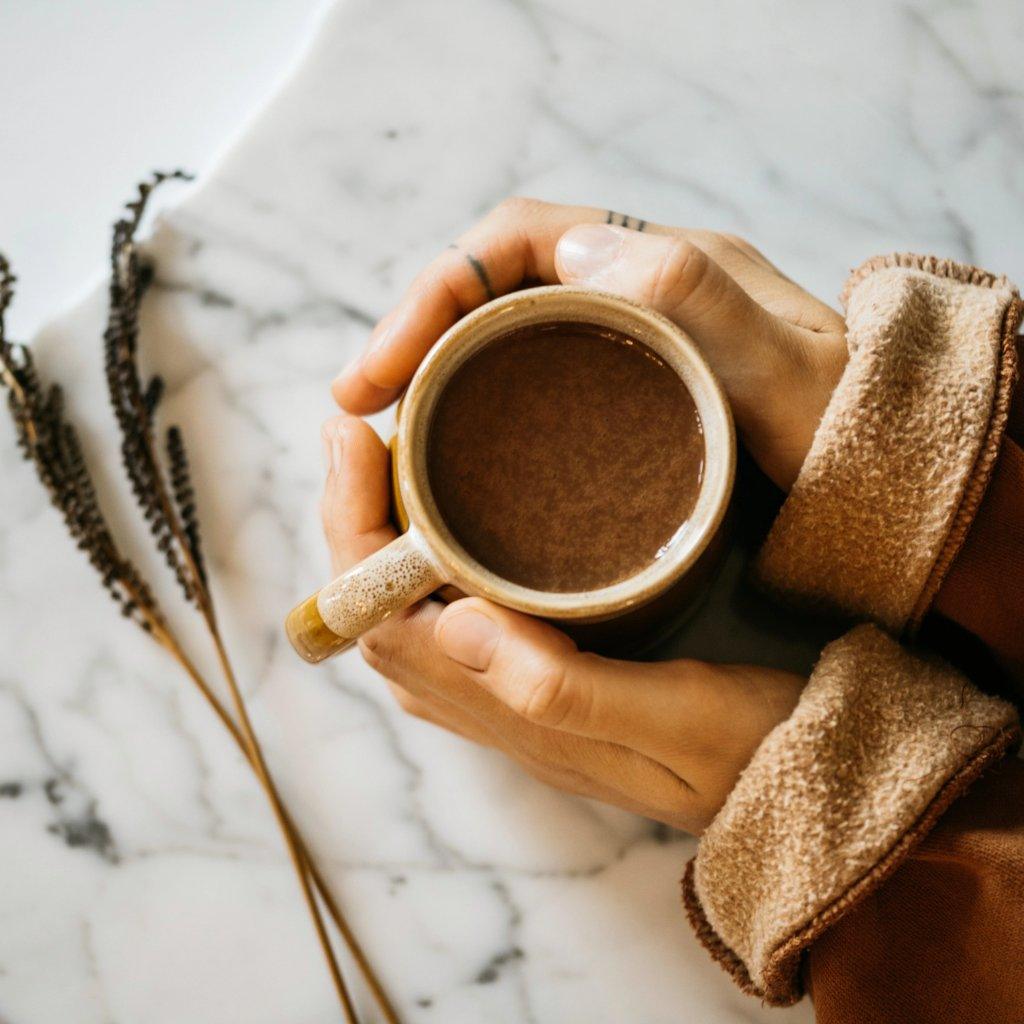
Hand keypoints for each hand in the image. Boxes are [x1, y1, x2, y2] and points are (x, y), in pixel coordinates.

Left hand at [321, 415, 803, 832]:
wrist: (821, 796)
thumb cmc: (761, 751)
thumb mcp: (680, 717)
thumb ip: (565, 688)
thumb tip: (453, 621)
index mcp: (515, 712)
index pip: (382, 617)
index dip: (351, 525)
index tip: (352, 436)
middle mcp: (496, 712)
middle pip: (376, 612)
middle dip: (352, 520)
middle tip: (361, 432)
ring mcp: (516, 702)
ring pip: (409, 617)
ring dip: (382, 541)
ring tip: (393, 461)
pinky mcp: (546, 685)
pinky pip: (450, 624)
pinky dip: (425, 564)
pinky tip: (450, 523)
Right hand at [333, 198, 846, 489]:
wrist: (882, 471)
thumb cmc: (840, 422)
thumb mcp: (787, 363)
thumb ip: (703, 300)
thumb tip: (576, 250)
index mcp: (651, 262)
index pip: (509, 245)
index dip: (429, 291)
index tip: (377, 366)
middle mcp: (624, 295)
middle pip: (485, 295)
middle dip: (407, 341)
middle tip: (354, 411)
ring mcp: (615, 353)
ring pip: (495, 346)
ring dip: (428, 384)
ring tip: (381, 445)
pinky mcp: (614, 407)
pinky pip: (522, 396)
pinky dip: (470, 422)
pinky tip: (447, 468)